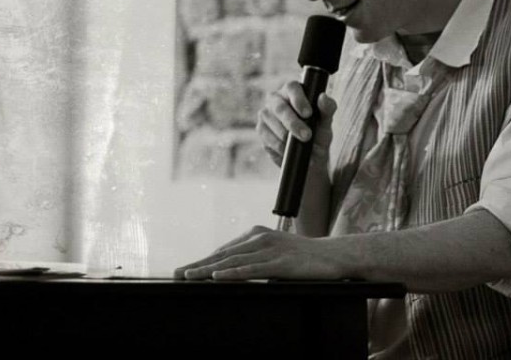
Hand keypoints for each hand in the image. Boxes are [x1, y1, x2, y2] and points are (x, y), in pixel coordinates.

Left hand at [172, 225, 351, 280]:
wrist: (334, 256)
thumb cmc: (304, 258)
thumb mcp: (275, 254)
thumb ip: (254, 258)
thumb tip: (230, 269)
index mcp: (257, 235)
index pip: (224, 250)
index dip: (202, 261)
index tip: (183, 270)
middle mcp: (260, 238)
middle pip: (223, 254)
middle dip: (198, 265)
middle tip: (176, 274)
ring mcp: (271, 249)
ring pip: (233, 261)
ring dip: (208, 269)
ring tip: (189, 276)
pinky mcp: (281, 262)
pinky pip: (253, 268)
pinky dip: (234, 272)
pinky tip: (219, 276)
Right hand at [255, 81, 337, 168]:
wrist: (310, 155)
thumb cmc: (318, 132)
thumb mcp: (326, 121)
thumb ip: (328, 108)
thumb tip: (323, 97)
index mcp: (292, 91)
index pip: (292, 88)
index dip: (299, 100)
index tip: (308, 114)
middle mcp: (276, 99)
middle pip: (280, 108)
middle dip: (293, 123)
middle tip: (306, 136)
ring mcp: (266, 114)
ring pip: (273, 124)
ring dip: (287, 137)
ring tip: (300, 144)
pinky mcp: (261, 130)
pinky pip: (268, 138)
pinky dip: (280, 146)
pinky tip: (288, 150)